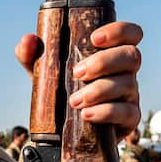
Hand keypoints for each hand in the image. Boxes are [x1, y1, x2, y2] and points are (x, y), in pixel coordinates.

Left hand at [14, 21, 142, 137]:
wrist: (66, 130)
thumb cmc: (61, 91)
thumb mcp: (44, 72)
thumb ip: (31, 54)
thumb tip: (28, 40)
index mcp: (112, 52)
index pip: (130, 33)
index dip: (119, 31)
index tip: (94, 38)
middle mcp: (126, 70)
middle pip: (132, 56)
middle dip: (104, 62)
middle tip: (77, 72)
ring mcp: (131, 94)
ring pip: (128, 84)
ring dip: (100, 90)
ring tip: (74, 100)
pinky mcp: (130, 118)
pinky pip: (128, 112)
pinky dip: (106, 112)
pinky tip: (87, 114)